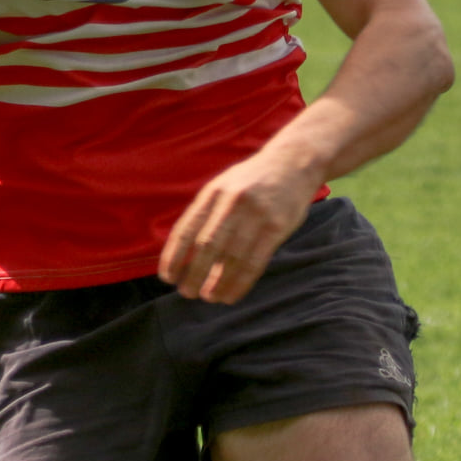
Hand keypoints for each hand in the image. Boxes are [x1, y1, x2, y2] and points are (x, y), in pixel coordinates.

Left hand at [157, 147, 321, 303]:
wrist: (293, 162)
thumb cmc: (251, 180)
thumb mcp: (222, 186)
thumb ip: (204, 214)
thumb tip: (183, 254)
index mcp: (212, 193)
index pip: (186, 230)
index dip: (174, 256)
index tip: (167, 278)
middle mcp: (231, 203)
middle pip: (207, 246)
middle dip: (194, 274)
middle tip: (187, 293)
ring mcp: (255, 215)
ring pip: (232, 258)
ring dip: (218, 283)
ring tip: (209, 298)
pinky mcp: (277, 227)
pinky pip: (255, 262)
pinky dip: (241, 283)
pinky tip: (231, 296)